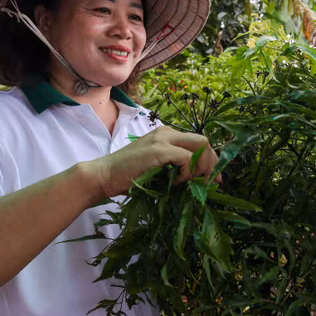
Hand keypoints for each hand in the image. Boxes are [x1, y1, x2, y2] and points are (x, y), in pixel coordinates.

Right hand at [91, 126, 219, 199]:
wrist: (103, 176)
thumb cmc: (128, 177)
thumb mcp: (158, 168)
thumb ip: (176, 167)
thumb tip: (201, 179)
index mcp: (167, 135)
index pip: (199, 142)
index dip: (211, 160)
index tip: (212, 179)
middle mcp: (166, 132)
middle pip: (204, 141)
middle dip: (212, 163)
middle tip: (208, 183)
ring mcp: (162, 139)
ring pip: (200, 146)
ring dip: (200, 168)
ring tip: (187, 183)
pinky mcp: (158, 150)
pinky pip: (187, 159)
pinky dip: (186, 173)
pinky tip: (174, 182)